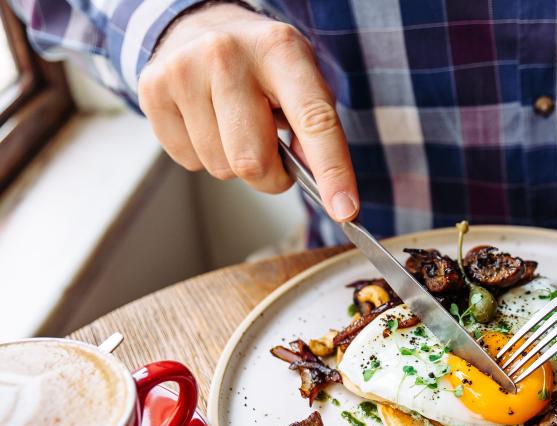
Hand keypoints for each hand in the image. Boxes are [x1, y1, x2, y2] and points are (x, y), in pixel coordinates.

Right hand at [139, 2, 357, 219]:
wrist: (201, 25)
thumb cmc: (262, 64)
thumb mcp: (302, 80)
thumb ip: (317, 129)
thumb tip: (320, 182)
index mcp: (280, 50)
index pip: (314, 120)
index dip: (333, 171)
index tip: (345, 210)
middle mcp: (228, 55)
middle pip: (253, 160)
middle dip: (270, 176)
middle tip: (272, 154)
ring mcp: (184, 70)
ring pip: (220, 167)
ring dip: (234, 162)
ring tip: (234, 125)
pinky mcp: (153, 89)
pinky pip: (188, 161)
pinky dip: (203, 155)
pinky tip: (206, 121)